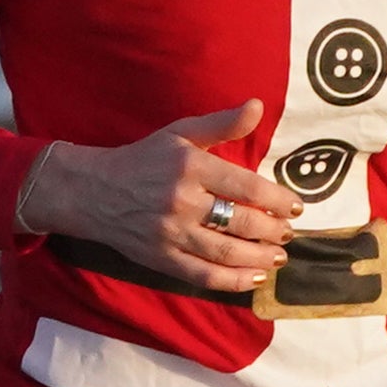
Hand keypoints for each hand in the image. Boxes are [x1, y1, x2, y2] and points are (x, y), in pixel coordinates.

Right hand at [17, 105, 294, 293]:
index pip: (247, 187)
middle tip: (288, 234)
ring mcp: (170, 234)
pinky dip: (234, 281)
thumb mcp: (180, 133)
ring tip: (279, 256)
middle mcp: (181, 201)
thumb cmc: (143, 159)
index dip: (278, 200)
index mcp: (190, 167)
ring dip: (260, 257)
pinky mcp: (161, 259)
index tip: (295, 207)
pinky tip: (255, 278)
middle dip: (273, 231)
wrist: (91, 191)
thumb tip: (258, 106)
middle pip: (241, 222)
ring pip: (227, 252)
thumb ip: (222, 124)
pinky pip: (204, 276)